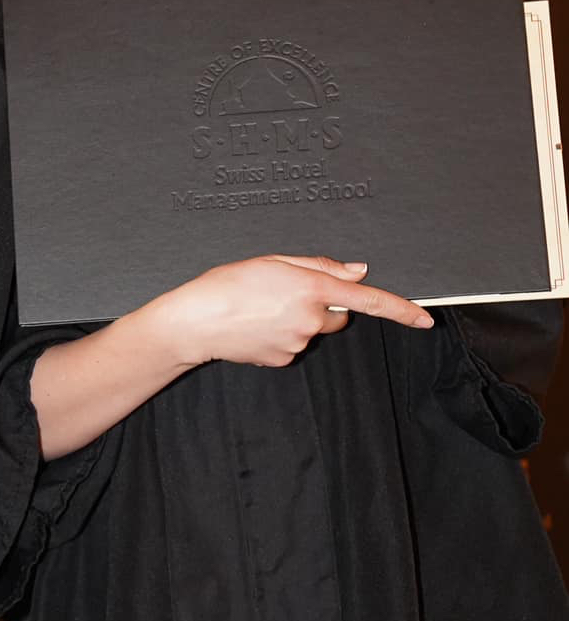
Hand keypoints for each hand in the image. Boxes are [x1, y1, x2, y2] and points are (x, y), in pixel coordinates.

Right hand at [158, 254, 432, 369]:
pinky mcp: (284, 359)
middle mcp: (311, 319)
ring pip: (314, 330)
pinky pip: (294, 344)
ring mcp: (298, 343)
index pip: (369, 301)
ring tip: (263, 309)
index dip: (402, 310)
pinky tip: (257, 326)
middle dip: (323, 305)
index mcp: (312, 288)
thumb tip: (357, 272)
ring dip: (299, 320)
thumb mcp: (274, 260)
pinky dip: (282, 335)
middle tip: (287, 293)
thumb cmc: (228, 284)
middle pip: (337, 315)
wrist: (195, 321)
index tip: (425, 320)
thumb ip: (320, 266)